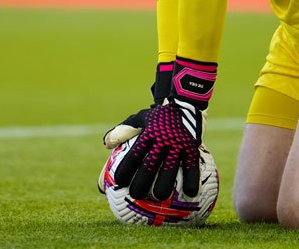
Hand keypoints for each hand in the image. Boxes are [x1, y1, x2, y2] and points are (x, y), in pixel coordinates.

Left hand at [107, 56, 216, 200]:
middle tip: (136, 196)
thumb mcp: (139, 118)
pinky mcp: (192, 146)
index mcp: (147, 134)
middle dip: (142, 182)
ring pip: (170, 168)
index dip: (125, 170)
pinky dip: (191, 180)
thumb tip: (106, 145)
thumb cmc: (159, 116)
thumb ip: (123, 131)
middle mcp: (162, 140)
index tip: (118, 183)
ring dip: (164, 185)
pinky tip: (191, 193)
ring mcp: (177, 144)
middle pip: (149, 165)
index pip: (133, 155)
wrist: (185, 101)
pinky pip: (192, 166)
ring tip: (160, 198)